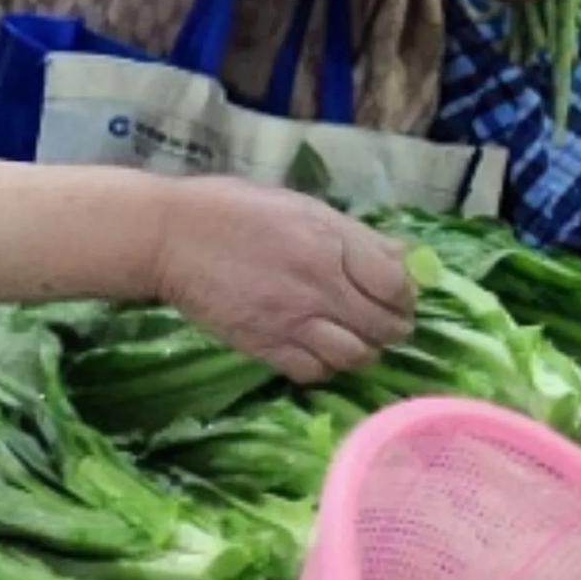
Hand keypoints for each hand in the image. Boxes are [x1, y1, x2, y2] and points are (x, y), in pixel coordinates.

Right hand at [153, 177, 415, 382]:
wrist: (173, 237)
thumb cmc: (238, 208)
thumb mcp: (304, 206)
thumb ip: (353, 235)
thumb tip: (400, 255)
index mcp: (332, 243)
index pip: (396, 284)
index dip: (407, 294)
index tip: (402, 294)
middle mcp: (320, 286)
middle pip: (382, 325)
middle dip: (395, 328)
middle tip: (391, 323)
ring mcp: (292, 321)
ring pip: (354, 356)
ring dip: (365, 352)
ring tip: (360, 341)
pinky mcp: (264, 347)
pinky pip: (313, 372)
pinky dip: (326, 368)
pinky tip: (322, 352)